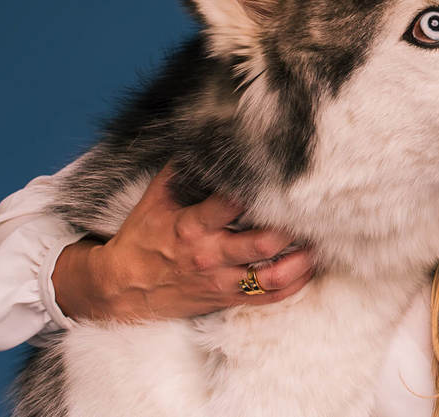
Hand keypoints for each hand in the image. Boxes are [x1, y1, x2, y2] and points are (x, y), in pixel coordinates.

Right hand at [52, 165, 313, 322]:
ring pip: (271, 277)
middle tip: (312, 212)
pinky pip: (267, 299)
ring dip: (301, 262)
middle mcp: (210, 254)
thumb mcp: (157, 198)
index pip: (232, 203)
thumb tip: (208, 138)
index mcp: (192, 224)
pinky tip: (307, 269)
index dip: (259, 190)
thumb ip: (184, 170)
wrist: (121, 287)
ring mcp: (220, 280)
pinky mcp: (225, 298)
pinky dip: (293, 286)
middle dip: (291, 228)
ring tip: (318, 243)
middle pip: (263, 243)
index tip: (281, 176)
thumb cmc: (143, 237)